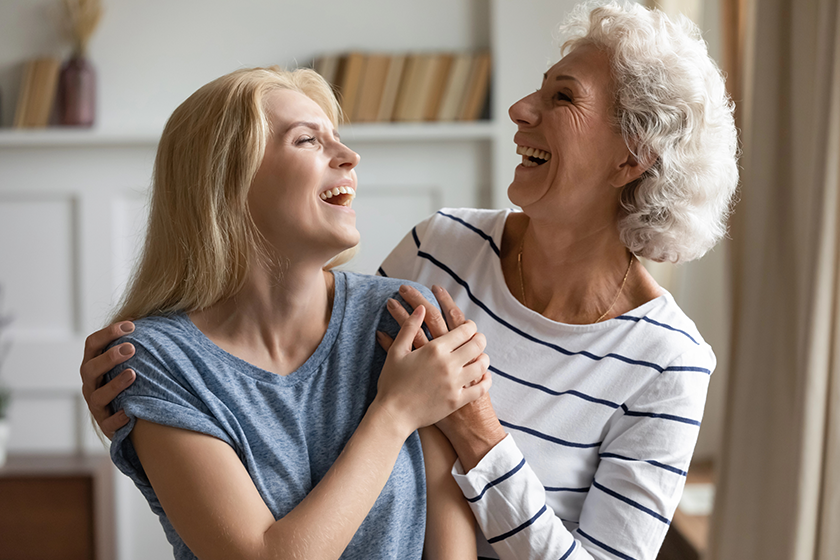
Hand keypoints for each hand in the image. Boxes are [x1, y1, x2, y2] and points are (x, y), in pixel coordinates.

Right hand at [81, 322, 136, 439]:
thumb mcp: (133, 358)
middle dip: (109, 357)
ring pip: (98, 395)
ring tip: (133, 374)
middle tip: (132, 348)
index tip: (132, 325)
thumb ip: (142, 340)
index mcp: (94, 364)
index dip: (109, 333)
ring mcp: (96, 405)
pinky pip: (109, 423)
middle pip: (91, 368)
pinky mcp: (106, 425)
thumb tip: (166, 314)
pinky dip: (118, 418)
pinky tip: (131, 411)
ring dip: (115, 384)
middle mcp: (91, 384)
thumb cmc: (134, 378)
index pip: (92, 344)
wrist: (131, 415)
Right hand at [380, 285, 505, 470]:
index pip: (464, 330)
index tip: (468, 327)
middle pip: (477, 344)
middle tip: (477, 339)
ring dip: (483, 357)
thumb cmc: (392, 382)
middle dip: (480, 338)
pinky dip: (486, 380)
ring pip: (482, 364)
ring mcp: (455, 383)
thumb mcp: (397, 351)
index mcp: (435, 349)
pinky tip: (484, 376)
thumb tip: (421, 308)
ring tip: (480, 356)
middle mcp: (449, 364)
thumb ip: (409, 327)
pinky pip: (481, 387)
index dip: (470, 326)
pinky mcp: (458, 400)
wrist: (393, 414)